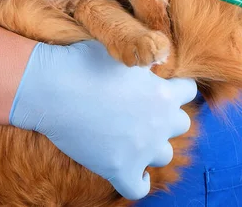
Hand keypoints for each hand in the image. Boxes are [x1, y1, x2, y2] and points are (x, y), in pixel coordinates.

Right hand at [9, 41, 196, 200]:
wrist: (53, 87)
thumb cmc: (83, 62)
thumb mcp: (122, 52)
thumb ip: (144, 62)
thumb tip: (155, 63)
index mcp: (163, 92)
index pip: (188, 91)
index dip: (175, 87)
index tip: (160, 86)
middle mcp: (159, 122)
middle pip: (181, 124)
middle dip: (166, 116)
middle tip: (143, 110)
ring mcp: (141, 149)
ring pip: (164, 154)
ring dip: (152, 145)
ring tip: (134, 137)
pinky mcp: (119, 169)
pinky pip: (138, 188)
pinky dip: (136, 181)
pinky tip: (129, 170)